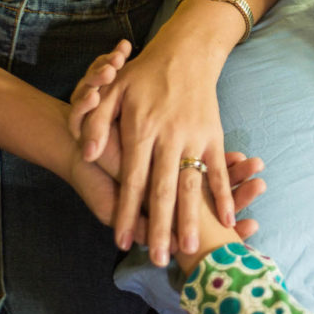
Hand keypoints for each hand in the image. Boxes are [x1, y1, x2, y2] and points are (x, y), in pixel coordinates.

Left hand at [72, 55, 264, 244]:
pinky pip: (218, 172)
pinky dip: (225, 197)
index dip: (128, 211)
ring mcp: (195, 138)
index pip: (132, 179)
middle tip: (162, 259)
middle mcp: (169, 138)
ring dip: (194, 220)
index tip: (123, 241)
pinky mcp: (214, 136)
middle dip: (163, 227)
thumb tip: (85, 154)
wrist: (187, 53)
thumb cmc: (144, 74)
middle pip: (164, 190)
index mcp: (141, 130)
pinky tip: (228, 222)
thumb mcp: (111, 91)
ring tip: (193, 249)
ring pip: (193, 186)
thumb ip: (95, 122)